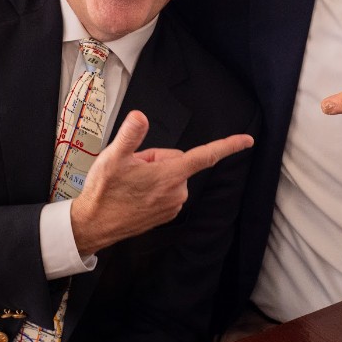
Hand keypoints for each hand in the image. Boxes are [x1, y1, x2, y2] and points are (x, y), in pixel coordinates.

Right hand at [69, 111, 253, 256]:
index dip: (228, 146)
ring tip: (131, 184)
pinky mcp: (166, 214)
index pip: (205, 156)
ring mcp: (172, 205)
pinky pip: (166, 191)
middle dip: (157, 159)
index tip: (247, 141)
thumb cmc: (104, 191)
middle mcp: (177, 192)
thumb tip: (140, 117)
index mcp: (170, 175)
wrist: (94, 225)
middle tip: (132, 168)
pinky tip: (134, 194)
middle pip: (178, 161)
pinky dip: (153, 188)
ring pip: (171, 176)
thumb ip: (131, 135)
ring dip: (154, 175)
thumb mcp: (113, 157)